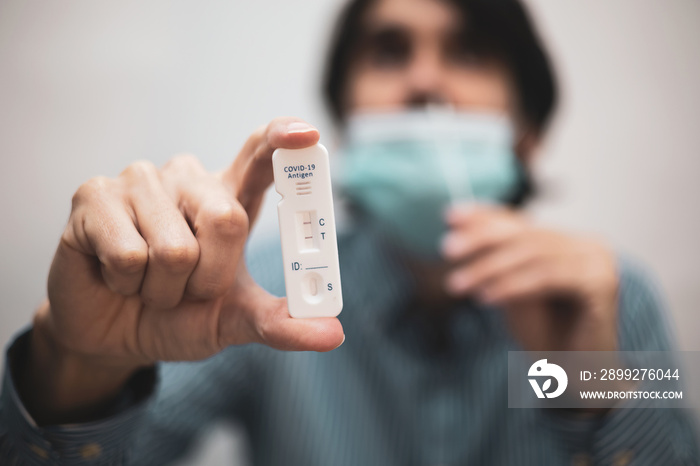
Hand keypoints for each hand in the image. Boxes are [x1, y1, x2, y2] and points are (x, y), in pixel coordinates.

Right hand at [24, 118, 343, 423]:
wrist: (115, 335)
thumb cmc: (179, 316)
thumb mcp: (235, 321)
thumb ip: (281, 323)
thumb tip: (332, 334)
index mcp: (229, 197)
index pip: (260, 154)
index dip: (282, 138)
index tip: (307, 135)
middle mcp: (189, 178)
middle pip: (226, 219)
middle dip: (210, 278)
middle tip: (188, 289)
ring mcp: (140, 181)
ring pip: (174, 248)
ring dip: (165, 289)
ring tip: (149, 282)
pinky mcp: (94, 194)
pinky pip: (128, 254)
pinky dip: (127, 284)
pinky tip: (116, 276)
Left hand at [441, 204, 618, 351]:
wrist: (580, 379)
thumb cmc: (546, 336)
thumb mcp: (512, 292)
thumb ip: (495, 262)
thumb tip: (457, 230)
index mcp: (567, 243)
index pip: (520, 223)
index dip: (484, 216)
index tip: (449, 215)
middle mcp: (586, 246)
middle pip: (524, 234)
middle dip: (481, 240)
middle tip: (447, 249)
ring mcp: (597, 262)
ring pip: (532, 255)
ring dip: (488, 268)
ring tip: (456, 284)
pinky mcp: (600, 283)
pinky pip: (546, 277)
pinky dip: (512, 286)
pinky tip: (485, 298)